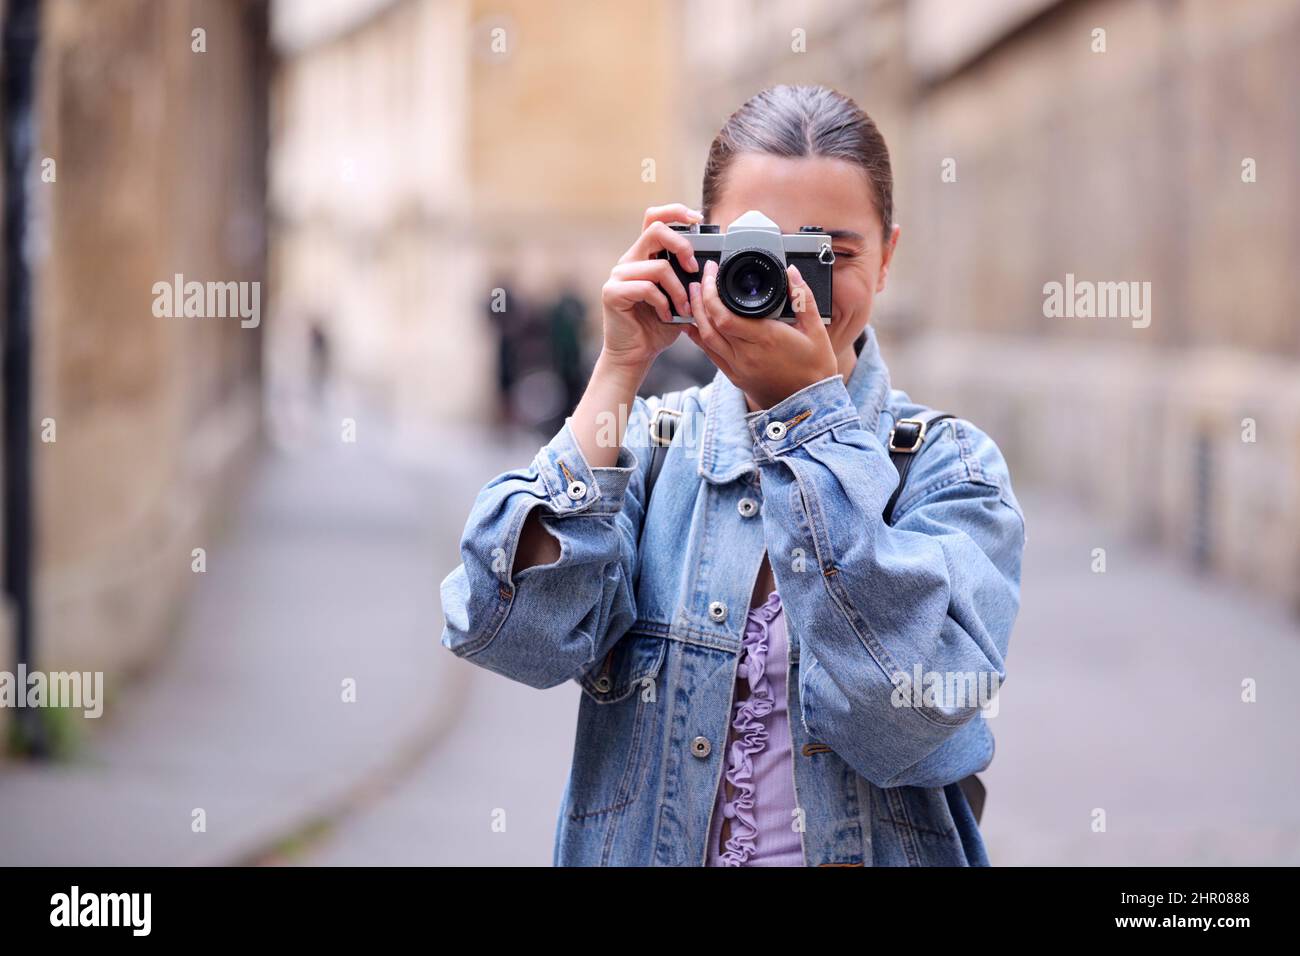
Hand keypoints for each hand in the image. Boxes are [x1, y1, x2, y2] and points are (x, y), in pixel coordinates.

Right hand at [599, 203, 701, 373]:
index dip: (676, 211)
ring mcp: (618, 275)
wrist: (636, 354)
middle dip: (682, 246)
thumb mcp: (679, 297)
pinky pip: (646, 288)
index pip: (654, 218)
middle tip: (693, 269)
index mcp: (644, 256)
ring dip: (679, 289)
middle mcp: (629, 260)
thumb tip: (710, 265)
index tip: (698, 218)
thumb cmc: (657, 326)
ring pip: (658, 266)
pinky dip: (663, 303)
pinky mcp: (612, 292)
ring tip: (684, 307)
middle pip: (655, 229)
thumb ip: (687, 278)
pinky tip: (666, 316)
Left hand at [683, 260, 837, 409]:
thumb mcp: (816, 330)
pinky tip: (694, 324)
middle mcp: (747, 354)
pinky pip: (710, 354)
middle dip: (700, 298)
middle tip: (701, 280)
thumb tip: (792, 272)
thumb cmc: (815, 369)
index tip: (713, 274)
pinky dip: (699, 337)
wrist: (810, 406)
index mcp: (766, 338)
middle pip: (709, 324)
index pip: (724, 315)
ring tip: (695, 296)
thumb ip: (802, 298)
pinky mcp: (735, 377)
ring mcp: (738, 368)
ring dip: (696, 315)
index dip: (711, 292)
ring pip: (705, 339)